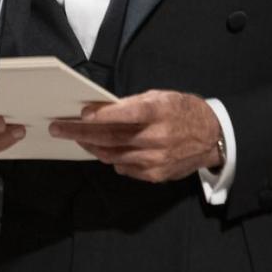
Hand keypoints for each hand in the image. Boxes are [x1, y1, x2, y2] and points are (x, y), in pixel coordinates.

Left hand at [47, 90, 221, 182]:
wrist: (212, 137)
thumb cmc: (183, 111)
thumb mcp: (162, 97)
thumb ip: (133, 104)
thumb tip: (102, 110)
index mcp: (158, 112)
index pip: (124, 115)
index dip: (100, 115)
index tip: (80, 114)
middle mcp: (156, 137)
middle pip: (110, 137)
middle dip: (80, 132)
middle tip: (59, 128)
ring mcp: (155, 159)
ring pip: (112, 155)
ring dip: (91, 146)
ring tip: (77, 138)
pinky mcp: (155, 175)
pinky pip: (124, 167)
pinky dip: (111, 158)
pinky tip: (105, 149)